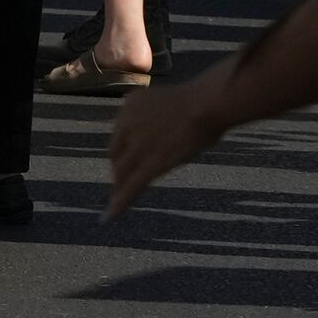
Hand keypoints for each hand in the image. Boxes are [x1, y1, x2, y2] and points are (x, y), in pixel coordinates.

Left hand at [107, 67, 235, 216]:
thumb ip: (156, 115)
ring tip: (117, 203)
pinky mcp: (150, 163)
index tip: (126, 163)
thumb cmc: (200, 102)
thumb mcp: (167, 102)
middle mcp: (127, 123)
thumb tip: (161, 130)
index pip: (119, 135)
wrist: (206, 104)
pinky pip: (133, 186)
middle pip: (117, 155)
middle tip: (122, 184)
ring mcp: (138, 145)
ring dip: (119, 189)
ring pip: (122, 173)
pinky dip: (121, 203)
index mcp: (131, 104)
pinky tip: (111, 216)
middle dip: (119, 171)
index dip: (122, 152)